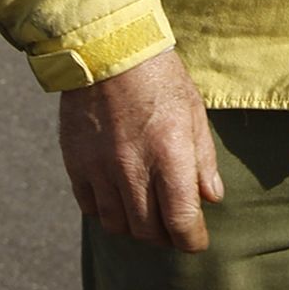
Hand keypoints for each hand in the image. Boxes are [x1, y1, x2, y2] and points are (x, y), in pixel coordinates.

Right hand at [59, 49, 223, 249]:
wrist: (107, 49)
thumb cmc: (159, 77)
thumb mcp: (193, 111)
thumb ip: (203, 159)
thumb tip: (211, 197)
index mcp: (170, 155)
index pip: (181, 222)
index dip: (191, 240)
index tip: (196, 240)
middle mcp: (133, 169)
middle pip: (149, 231)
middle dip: (165, 236)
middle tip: (173, 227)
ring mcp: (101, 169)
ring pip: (118, 225)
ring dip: (135, 226)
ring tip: (145, 212)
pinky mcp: (77, 165)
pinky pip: (90, 208)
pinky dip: (106, 211)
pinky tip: (117, 196)